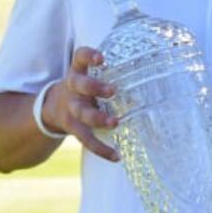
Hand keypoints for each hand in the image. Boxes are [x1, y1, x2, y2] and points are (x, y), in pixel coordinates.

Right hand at [41, 46, 118, 160]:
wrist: (53, 107)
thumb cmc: (84, 86)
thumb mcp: (89, 72)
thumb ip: (114, 67)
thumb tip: (158, 56)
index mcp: (78, 71)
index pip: (80, 57)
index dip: (89, 56)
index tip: (102, 58)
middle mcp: (72, 88)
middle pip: (79, 85)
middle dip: (94, 88)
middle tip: (112, 90)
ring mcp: (71, 108)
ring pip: (82, 113)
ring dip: (98, 119)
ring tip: (115, 123)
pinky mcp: (73, 128)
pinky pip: (86, 140)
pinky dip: (101, 149)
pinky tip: (116, 156)